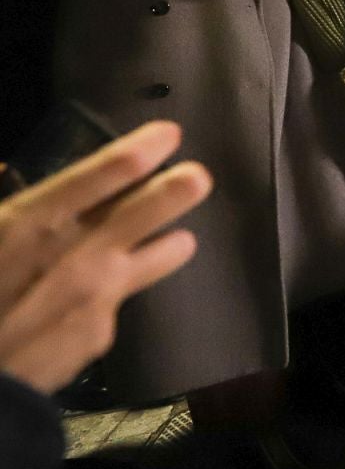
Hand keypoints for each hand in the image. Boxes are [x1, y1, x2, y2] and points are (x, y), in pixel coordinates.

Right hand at [0, 121, 209, 393]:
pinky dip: (110, 297)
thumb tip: (4, 168)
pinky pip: (116, 303)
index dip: (143, 148)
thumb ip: (0, 202)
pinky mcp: (102, 333)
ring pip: (160, 257)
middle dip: (180, 188)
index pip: (105, 171)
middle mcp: (79, 252)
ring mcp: (98, 295)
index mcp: (35, 222)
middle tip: (199, 178)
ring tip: (179, 238)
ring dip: (171, 244)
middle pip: (151, 208)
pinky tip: (96, 302)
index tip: (170, 135)